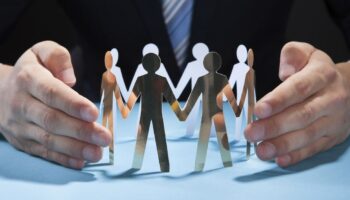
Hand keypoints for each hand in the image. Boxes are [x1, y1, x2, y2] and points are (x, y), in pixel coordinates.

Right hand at [0, 41, 110, 168]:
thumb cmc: (30, 71)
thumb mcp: (40, 52)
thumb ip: (57, 57)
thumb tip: (70, 78)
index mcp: (29, 79)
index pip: (51, 93)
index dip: (72, 104)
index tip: (93, 113)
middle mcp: (22, 104)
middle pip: (52, 120)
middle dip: (80, 130)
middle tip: (104, 137)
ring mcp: (21, 126)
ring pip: (48, 139)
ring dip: (75, 148)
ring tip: (97, 152)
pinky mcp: (24, 142)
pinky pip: (44, 152)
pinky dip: (63, 159)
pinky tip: (81, 161)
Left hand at [244, 42, 349, 166]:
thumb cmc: (318, 72)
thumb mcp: (308, 53)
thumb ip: (293, 55)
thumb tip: (284, 71)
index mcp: (322, 76)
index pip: (299, 88)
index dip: (278, 100)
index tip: (259, 110)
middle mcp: (331, 99)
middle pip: (302, 115)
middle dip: (274, 126)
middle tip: (251, 133)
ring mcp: (333, 121)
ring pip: (307, 135)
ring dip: (282, 145)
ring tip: (261, 150)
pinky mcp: (332, 137)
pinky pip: (314, 149)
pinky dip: (296, 156)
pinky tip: (279, 160)